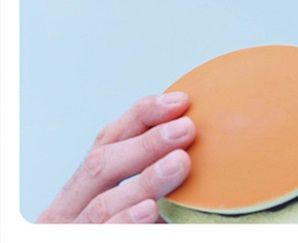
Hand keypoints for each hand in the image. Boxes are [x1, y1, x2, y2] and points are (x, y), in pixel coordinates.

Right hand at [38, 92, 195, 222]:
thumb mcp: (129, 206)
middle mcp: (67, 213)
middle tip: (187, 129)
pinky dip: (126, 225)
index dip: (141, 117)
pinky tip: (151, 213)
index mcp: (80, 190)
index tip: (181, 101)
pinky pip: (104, 237)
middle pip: (101, 167)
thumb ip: (152, 181)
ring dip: (144, 182)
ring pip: (102, 207)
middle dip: (146, 144)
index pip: (106, 141)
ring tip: (179, 163)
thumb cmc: (118, 231)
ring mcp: (73, 236)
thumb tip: (198, 151)